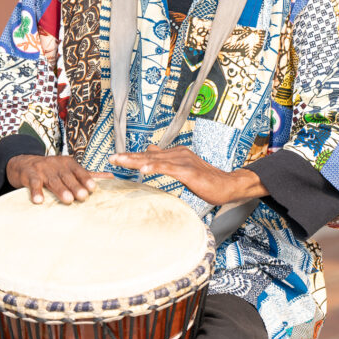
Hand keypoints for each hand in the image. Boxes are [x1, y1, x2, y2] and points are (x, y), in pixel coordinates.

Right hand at [6, 155, 112, 204]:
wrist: (24, 164)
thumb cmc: (52, 170)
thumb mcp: (68, 169)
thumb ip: (87, 175)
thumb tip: (111, 177)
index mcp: (68, 163)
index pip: (79, 170)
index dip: (85, 179)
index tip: (93, 188)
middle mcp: (56, 164)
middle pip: (67, 176)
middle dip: (75, 186)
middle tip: (83, 197)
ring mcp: (43, 169)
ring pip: (53, 180)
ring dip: (60, 190)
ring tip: (67, 200)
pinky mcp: (30, 174)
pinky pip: (34, 183)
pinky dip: (36, 191)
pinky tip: (39, 201)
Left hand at [110, 145, 267, 205]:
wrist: (227, 185)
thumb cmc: (206, 180)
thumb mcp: (184, 169)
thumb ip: (167, 162)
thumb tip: (150, 153)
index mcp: (175, 154)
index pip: (149, 155)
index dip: (132, 157)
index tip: (115, 158)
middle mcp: (177, 154)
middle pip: (147, 155)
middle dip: (128, 157)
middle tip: (111, 158)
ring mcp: (182, 161)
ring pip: (154, 159)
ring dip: (136, 160)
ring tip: (120, 161)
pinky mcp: (188, 171)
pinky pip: (168, 168)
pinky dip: (155, 166)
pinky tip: (144, 168)